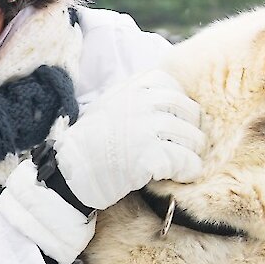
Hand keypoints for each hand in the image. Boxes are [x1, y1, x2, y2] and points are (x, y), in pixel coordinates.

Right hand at [53, 70, 205, 210]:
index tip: (172, 122)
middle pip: (189, 112)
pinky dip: (187, 172)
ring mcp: (146, 129)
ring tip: (179, 163)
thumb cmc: (90, 141)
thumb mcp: (109, 104)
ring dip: (191, 154)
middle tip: (181, 146)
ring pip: (193, 138)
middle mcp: (141, 103)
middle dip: (190, 131)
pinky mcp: (150, 156)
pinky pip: (187, 162)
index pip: (174, 87)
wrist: (71, 171)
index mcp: (132, 88)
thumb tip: (171, 98)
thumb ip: (137, 96)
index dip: (178, 108)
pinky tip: (178, 176)